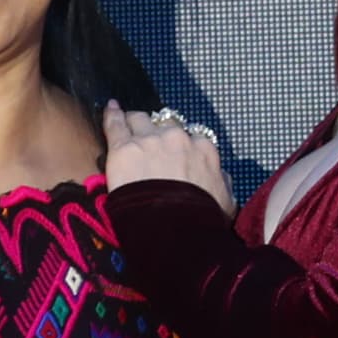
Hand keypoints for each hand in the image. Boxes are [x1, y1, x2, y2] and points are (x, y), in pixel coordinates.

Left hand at [100, 103, 232, 211]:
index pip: (191, 138)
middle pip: (165, 126)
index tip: (174, 153)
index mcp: (203, 149)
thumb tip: (221, 178)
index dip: (180, 146)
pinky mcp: (125, 148)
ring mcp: (150, 140)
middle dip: (158, 132)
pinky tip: (111, 108)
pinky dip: (112, 115)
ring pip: (140, 120)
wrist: (175, 229)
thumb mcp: (226, 202)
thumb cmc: (202, 219)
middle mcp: (178, 138)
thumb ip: (224, 184)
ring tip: (127, 124)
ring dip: (135, 122)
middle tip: (150, 143)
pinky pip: (116, 124)